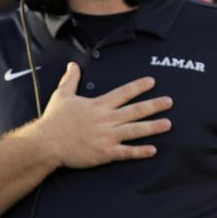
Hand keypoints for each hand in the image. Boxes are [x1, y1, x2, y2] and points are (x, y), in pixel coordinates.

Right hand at [38, 62, 172, 168]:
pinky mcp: (105, 153)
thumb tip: (73, 64)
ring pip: (135, 130)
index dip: (138, 86)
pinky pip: (126, 152)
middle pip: (135, 110)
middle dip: (154, 105)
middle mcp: (106, 119)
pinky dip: (140, 151)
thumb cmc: (54, 120)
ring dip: (153, 127)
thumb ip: (71, 79)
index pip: (123, 93)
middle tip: (170, 101)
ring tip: (168, 124)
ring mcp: (107, 136)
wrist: (47, 143)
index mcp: (98, 105)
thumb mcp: (61, 95)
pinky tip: (153, 150)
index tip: (152, 81)